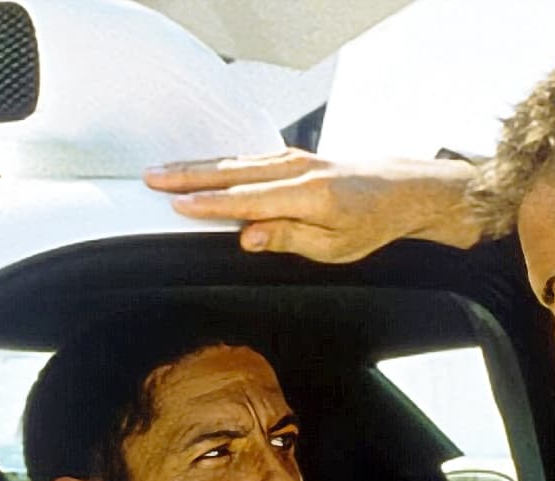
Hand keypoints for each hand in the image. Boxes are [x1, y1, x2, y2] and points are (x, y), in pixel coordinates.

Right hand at [144, 150, 485, 262]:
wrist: (403, 192)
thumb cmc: (371, 224)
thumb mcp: (335, 248)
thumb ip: (288, 239)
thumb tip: (246, 237)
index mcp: (308, 196)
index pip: (246, 200)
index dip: (207, 204)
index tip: (174, 205)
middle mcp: (298, 171)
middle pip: (232, 174)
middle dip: (188, 176)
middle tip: (151, 178)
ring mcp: (295, 160)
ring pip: (237, 163)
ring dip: (198, 167)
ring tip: (164, 171)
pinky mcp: (294, 158)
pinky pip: (250, 160)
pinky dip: (221, 164)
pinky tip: (201, 167)